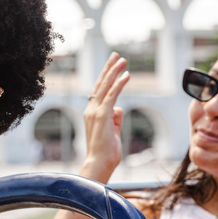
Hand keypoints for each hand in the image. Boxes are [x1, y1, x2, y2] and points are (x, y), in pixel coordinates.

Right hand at [82, 53, 129, 182]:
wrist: (99, 163)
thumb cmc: (106, 151)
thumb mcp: (113, 131)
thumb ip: (115, 118)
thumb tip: (119, 108)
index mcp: (92, 112)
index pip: (99, 90)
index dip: (106, 76)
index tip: (113, 65)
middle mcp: (91, 109)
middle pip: (100, 84)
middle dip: (109, 68)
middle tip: (116, 55)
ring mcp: (95, 111)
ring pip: (105, 86)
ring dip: (114, 71)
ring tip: (122, 60)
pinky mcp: (102, 115)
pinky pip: (112, 95)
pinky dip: (119, 84)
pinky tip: (126, 75)